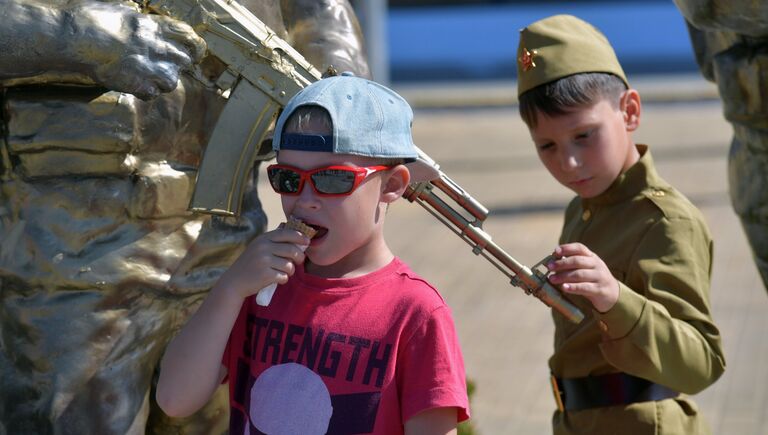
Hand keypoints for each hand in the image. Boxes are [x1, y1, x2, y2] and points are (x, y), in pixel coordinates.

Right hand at [70, 2, 205, 98]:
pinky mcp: (136, 84)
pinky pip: (152, 94)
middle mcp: (155, 46)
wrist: (71, 37)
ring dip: (162, 81)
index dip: (193, 44)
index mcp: (151, 26)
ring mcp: (147, 67)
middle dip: (178, 64)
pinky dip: (145, 92)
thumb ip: (136, 19)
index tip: (194, 50)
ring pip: (172, 80)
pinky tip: (135, 86)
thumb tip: (141, 19)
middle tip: (166, 65)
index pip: (187, 35)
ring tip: (149, 77)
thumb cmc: (88, 19)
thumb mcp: (119, 10)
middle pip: (184, 60)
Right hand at [215, 225, 310, 299]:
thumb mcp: (258, 246)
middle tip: (299, 261)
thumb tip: (290, 227)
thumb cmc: (250, 263)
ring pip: (289, 265)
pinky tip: (276, 279)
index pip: (286, 233)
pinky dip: (283, 279)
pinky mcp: (265, 275)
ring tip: (282, 272)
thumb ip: (273, 239)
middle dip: (299, 257)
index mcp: (263, 239)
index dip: (299, 237)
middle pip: (292, 250)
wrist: (235, 281)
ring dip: (290, 271)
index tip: (307, 241)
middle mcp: (263, 247)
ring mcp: (264, 261)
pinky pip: (284, 277)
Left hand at [546, 243, 618, 312]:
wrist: (613, 294)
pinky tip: (564, 287)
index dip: (567, 248)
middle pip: (577, 261)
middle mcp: (596, 265)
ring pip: (579, 274)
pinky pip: (585, 288)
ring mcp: (599, 277)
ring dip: (563, 276)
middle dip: (562, 263)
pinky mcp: (600, 290)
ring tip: (552, 279)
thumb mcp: (586, 268)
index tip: (555, 251)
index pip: (580, 248)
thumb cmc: (593, 279)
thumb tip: (552, 263)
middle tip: (549, 267)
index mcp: (592, 257)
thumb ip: (572, 265)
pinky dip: (573, 287)